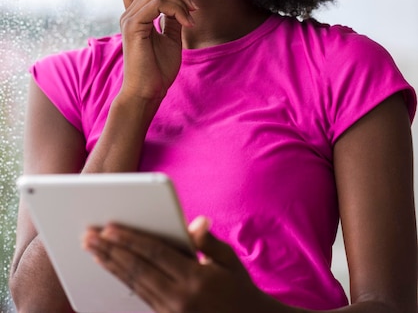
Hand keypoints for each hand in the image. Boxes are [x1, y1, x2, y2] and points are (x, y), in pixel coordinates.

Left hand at [83, 217, 264, 312]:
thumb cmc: (239, 289)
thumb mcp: (229, 261)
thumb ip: (207, 242)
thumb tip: (196, 222)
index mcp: (195, 279)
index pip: (155, 253)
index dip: (130, 239)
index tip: (109, 227)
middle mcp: (179, 298)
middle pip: (137, 269)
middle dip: (110, 250)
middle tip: (89, 236)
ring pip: (133, 285)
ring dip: (111, 265)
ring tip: (93, 250)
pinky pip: (140, 297)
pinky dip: (123, 281)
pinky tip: (112, 269)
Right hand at [118, 0, 195, 110]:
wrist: (148, 92)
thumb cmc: (158, 70)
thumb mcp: (172, 38)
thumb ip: (173, 19)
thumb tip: (183, 4)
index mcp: (136, 15)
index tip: (185, 2)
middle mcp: (130, 13)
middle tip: (193, 10)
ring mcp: (129, 18)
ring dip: (180, 0)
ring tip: (190, 19)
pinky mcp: (133, 26)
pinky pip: (157, 3)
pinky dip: (176, 9)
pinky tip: (186, 24)